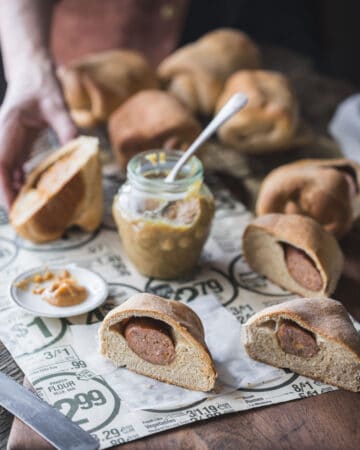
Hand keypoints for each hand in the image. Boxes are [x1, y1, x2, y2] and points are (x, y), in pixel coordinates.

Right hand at [0, 56, 76, 209]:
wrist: (32, 75)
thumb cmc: (42, 88)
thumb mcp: (57, 106)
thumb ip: (66, 128)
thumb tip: (79, 150)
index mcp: (8, 127)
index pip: (1, 163)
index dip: (4, 187)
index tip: (12, 206)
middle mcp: (3, 137)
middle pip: (0, 172)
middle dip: (8, 195)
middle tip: (23, 218)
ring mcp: (8, 142)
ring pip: (6, 173)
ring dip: (15, 192)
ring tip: (29, 212)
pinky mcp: (16, 145)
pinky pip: (15, 168)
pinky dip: (21, 183)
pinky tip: (32, 194)